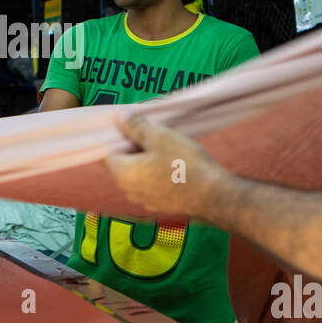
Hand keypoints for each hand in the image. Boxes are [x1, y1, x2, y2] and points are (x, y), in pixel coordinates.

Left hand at [104, 114, 225, 220]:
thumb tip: (119, 117)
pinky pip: (151, 185)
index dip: (120, 139)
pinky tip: (175, 166)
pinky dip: (157, 174)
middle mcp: (129, 190)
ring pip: (138, 174)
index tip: (137, 129)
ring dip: (147, 162)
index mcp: (123, 174)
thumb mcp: (159, 137)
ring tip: (167, 150)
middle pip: (123, 164)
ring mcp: (144, 200)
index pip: (108, 153)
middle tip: (155, 137)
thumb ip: (135, 126)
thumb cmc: (184, 164)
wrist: (213, 196)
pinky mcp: (160, 205)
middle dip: (135, 149)